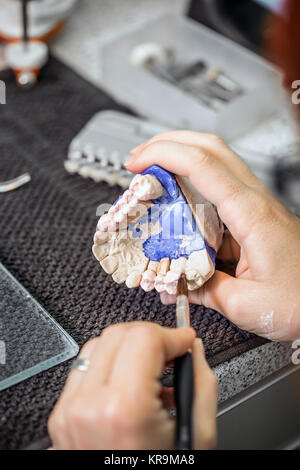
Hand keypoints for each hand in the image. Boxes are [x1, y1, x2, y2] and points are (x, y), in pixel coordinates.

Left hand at [48, 322, 216, 449]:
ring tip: (151, 367)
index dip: (172, 334)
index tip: (185, 340)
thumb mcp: (195, 435)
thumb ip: (201, 381)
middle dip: (151, 336)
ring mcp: (70, 411)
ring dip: (129, 347)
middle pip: (119, 333)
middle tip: (171, 350)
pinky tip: (129, 381)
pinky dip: (110, 364)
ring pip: (99, 344)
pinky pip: (86, 368)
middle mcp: (88, 406)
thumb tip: (192, 349)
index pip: (144, 338)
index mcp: (123, 410)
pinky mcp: (62, 414)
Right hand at [126, 131, 299, 341]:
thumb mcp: (246, 304)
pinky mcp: (255, 216)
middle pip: (209, 147)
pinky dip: (193, 190)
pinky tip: (178, 208)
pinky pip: (219, 192)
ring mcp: (255, 205)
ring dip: (180, 162)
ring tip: (153, 177)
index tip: (137, 162)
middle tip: (139, 157)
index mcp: (251, 214)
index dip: (163, 155)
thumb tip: (176, 283)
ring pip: (215, 163)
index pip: (201, 165)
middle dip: (169, 143)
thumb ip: (204, 290)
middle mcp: (254, 201)